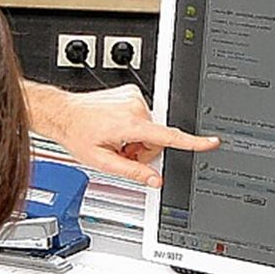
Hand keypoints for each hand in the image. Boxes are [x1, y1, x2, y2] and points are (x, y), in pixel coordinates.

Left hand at [23, 81, 218, 187]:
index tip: (212, 143)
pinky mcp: (130, 93)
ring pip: (149, 129)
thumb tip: (153, 180)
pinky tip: (115, 129)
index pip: (168, 136)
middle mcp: (135, 106)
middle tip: (121, 153)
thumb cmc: (76, 134)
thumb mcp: (101, 161)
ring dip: (135, 139)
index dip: (193, 142)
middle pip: (156, 138)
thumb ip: (131, 172)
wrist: (63, 113)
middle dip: (142, 150)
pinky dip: (132, 126)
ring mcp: (132, 97)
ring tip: (115, 141)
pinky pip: (141, 116)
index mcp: (130, 124)